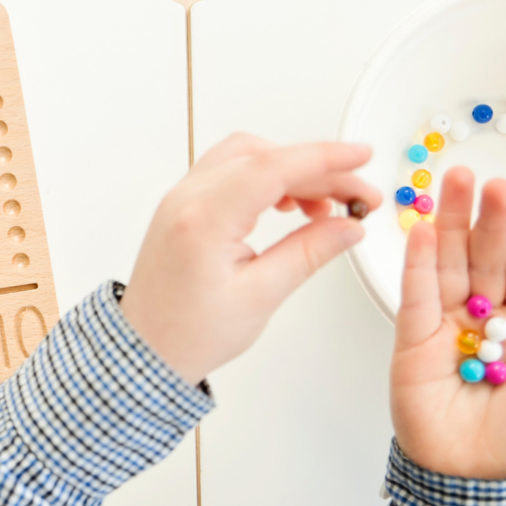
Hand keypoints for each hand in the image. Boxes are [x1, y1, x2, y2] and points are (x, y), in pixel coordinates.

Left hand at [119, 133, 380, 384]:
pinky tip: (289, 203)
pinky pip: (229, 171)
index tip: (360, 156)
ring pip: (246, 157)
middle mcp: (187, 198)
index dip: (324, 158)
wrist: (145, 349)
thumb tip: (347, 226)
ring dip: (290, 170)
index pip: (273, 167)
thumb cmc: (189, 333)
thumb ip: (308, 253)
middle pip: (263, 157)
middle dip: (317, 169)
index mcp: (203, 219)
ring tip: (325, 205)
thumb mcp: (260, 297)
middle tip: (356, 196)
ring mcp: (181, 198)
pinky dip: (265, 177)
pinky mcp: (183, 205)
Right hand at [392, 167, 505, 478]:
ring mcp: (447, 327)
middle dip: (487, 218)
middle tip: (487, 180)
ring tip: (453, 185)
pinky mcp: (412, 342)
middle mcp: (486, 320)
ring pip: (449, 267)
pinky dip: (418, 266)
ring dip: (449, 225)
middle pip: (486, 258)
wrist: (477, 481)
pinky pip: (416, 298)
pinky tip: (422, 234)